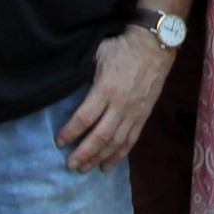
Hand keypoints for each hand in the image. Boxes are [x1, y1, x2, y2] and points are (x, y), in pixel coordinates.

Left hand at [60, 26, 171, 172]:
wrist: (155, 45)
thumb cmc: (122, 47)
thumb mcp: (97, 54)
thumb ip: (84, 72)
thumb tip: (66, 84)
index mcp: (106, 89)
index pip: (85, 117)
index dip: (70, 132)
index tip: (59, 141)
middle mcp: (121, 105)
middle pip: (100, 136)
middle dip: (84, 153)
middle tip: (70, 165)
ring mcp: (134, 112)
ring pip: (116, 142)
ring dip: (99, 158)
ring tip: (85, 168)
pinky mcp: (144, 116)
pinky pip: (131, 140)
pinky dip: (119, 155)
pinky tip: (107, 165)